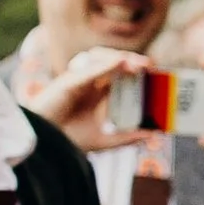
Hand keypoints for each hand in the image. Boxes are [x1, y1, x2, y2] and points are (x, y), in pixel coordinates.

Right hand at [29, 47, 151, 150]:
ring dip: (120, 58)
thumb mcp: (105, 140)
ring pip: (100, 59)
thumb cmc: (69, 140)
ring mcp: (78, 80)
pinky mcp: (68, 83)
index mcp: (99, 93)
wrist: (46, 146)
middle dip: (133, 61)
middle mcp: (89, 83)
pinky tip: (120, 63)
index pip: (122, 75)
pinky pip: (88, 70)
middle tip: (152, 65)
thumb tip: (154, 135)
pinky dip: (105, 65)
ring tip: (139, 64)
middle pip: (113, 62)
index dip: (138, 72)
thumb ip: (128, 137)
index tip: (157, 74)